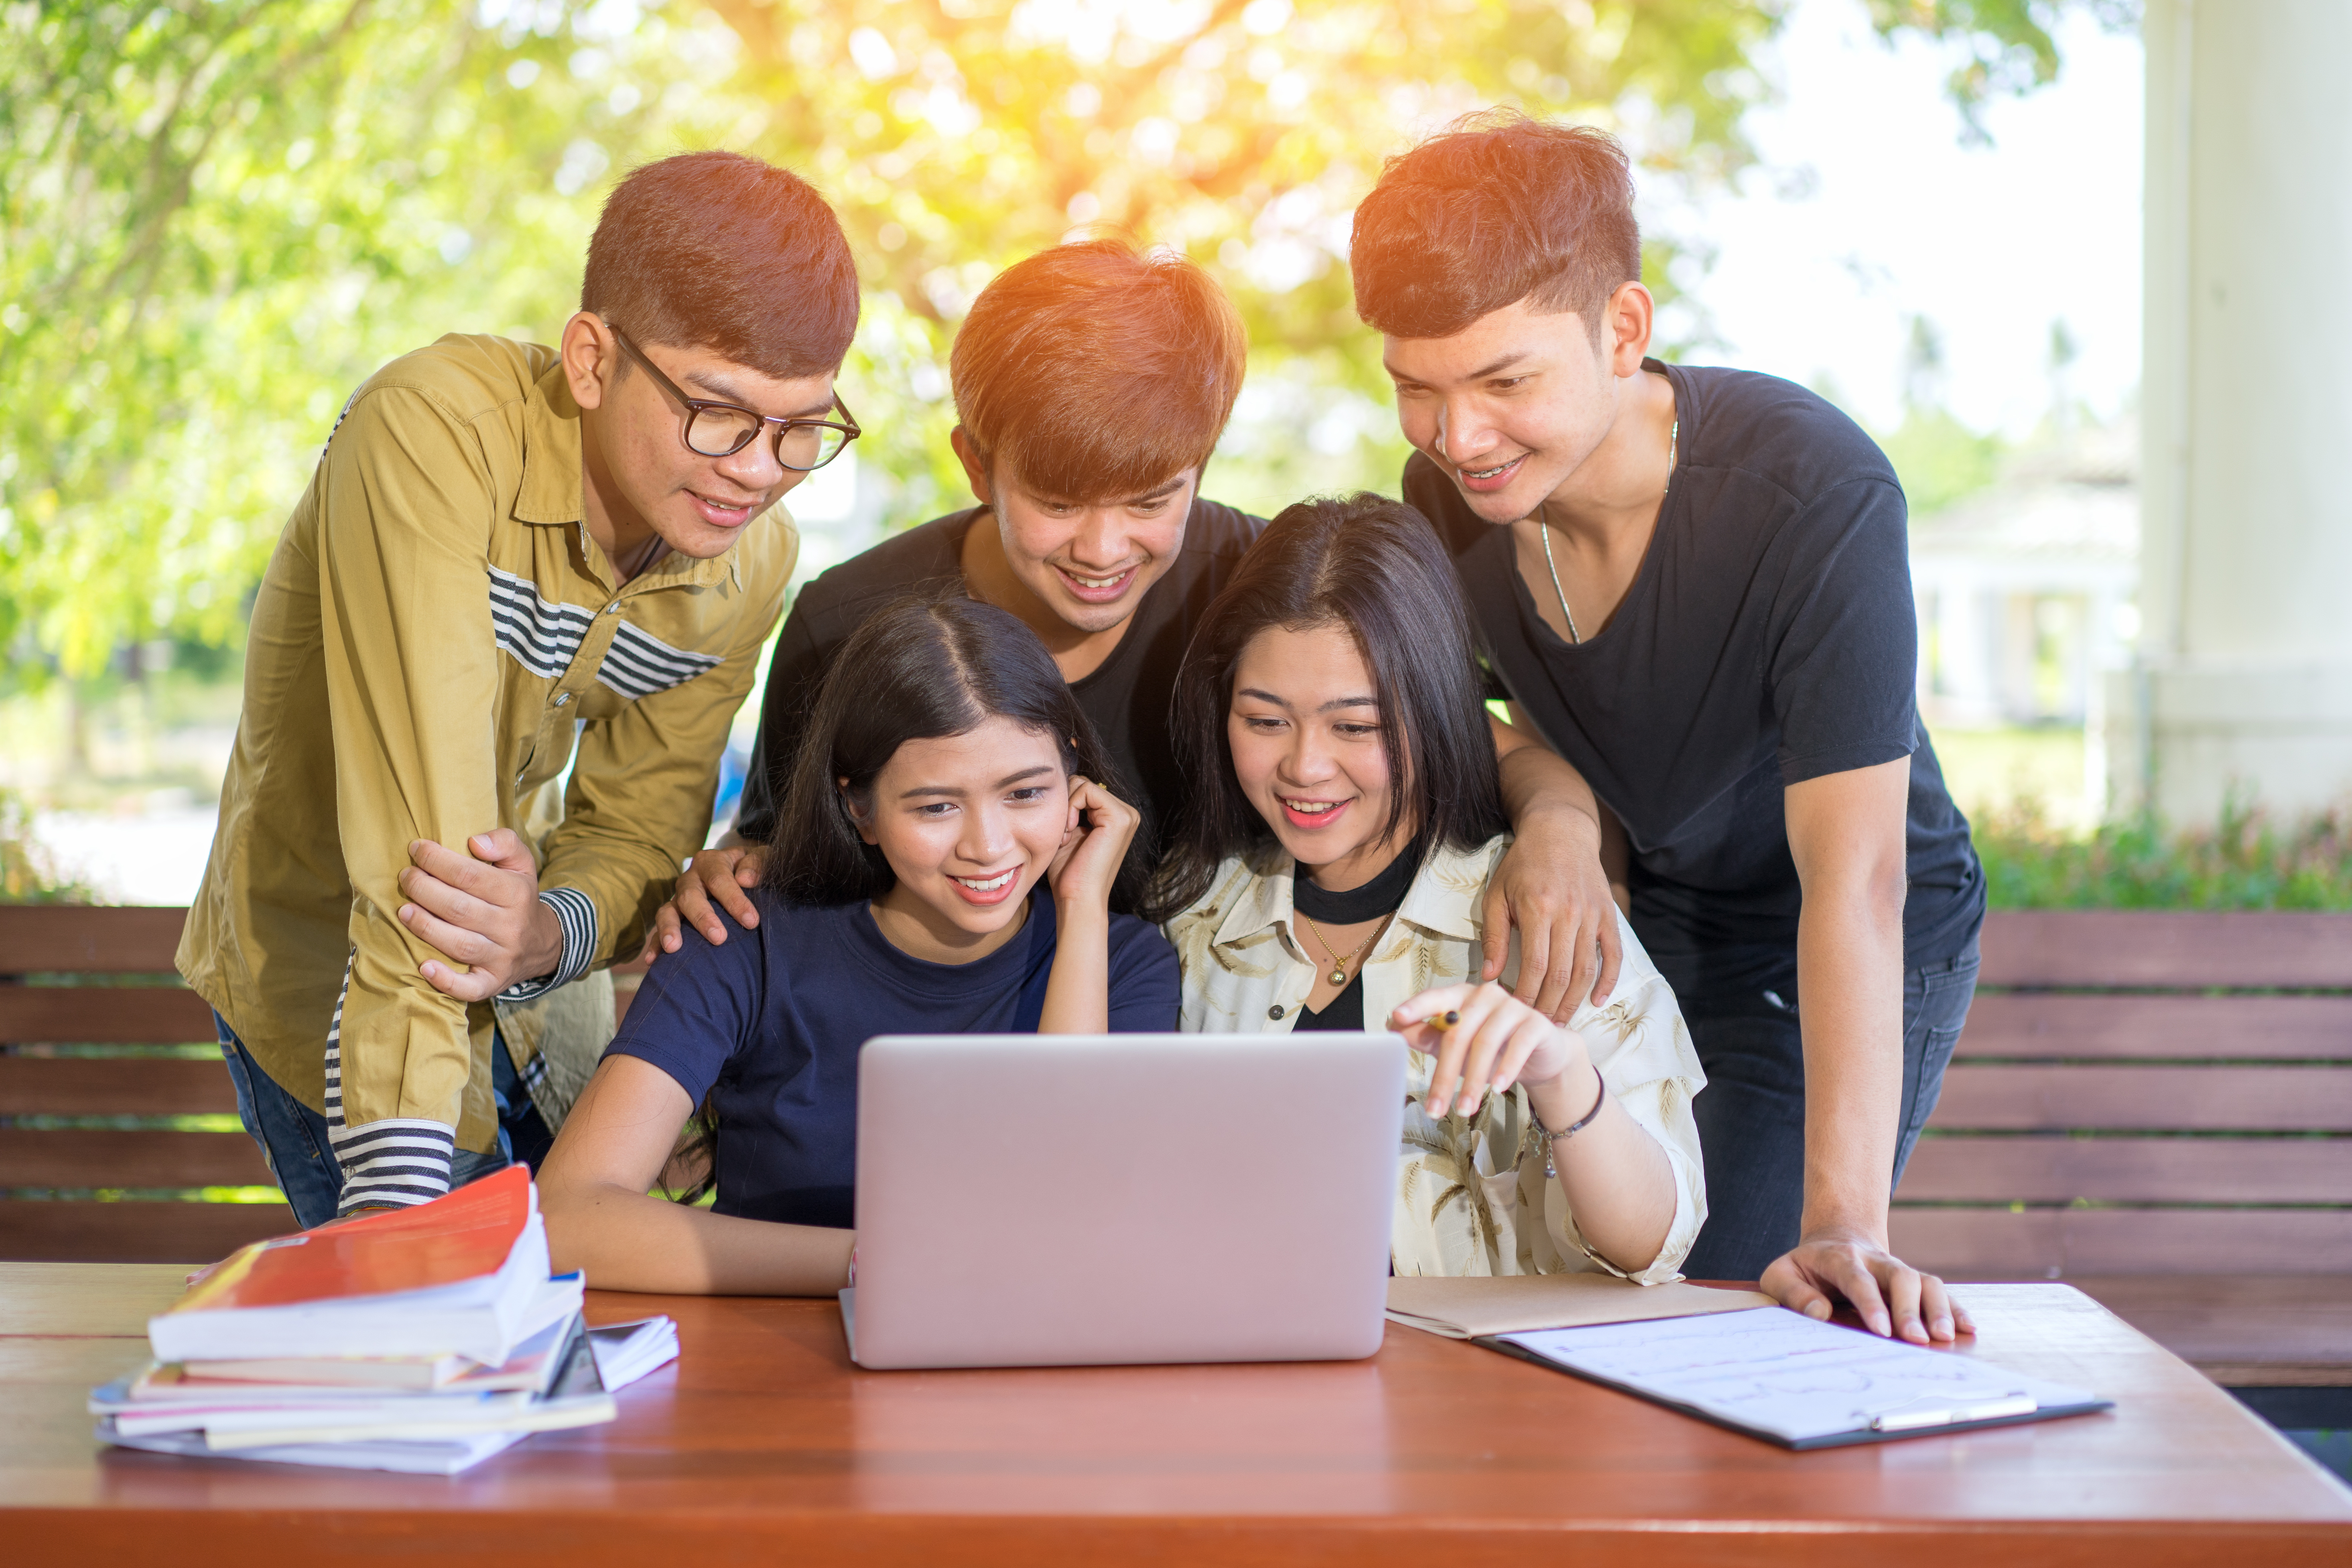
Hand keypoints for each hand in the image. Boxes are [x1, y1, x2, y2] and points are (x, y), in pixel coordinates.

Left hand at [398, 830, 563, 1000]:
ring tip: (403, 910)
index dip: (437, 860)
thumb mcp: (522, 864)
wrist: (542, 944)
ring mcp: (502, 957)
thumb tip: (475, 842)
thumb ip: (504, 842)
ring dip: (425, 927)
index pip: (470, 875)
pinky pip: (469, 988)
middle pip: (459, 908)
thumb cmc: (519, 898)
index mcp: (517, 893)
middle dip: (423, 889)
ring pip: (458, 944)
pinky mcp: (493, 982)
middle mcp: (510, 926)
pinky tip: (424, 966)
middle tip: (406, 877)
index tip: (416, 849)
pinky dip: (445, 981)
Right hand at [642, 844, 768, 959]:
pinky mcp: (673, 917)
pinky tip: (654, 962)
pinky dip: (655, 945)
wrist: (742, 871)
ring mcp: (678, 898)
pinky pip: (659, 930)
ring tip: (673, 948)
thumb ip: (758, 864)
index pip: (719, 879)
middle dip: (703, 918)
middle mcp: (691, 879)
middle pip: (690, 896)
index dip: (734, 900)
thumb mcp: (763, 858)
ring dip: (670, 929)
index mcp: (712, 862)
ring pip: (668, 911)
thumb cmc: (754, 869)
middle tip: (719, 939)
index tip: (751, 921)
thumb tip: (746, 879)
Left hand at [1047, 775, 1138, 915]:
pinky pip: (1086, 790)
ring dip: (1066, 809)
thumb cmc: (1070, 872)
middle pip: (1083, 783)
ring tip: (1068, 836)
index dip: (1065, 805)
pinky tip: (1071, 832)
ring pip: (1083, 784)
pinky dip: (1071, 808)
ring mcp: (1127, 815)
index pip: (1084, 789)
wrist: (1077, 898)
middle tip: (1065, 835)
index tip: (1064, 833)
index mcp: (1117, 817)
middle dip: (1065, 805)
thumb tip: (1064, 782)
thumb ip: (1073, 808)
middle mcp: (1127, 813)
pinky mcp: (1120, 817)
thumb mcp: (1070, 832)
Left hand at [1390, 981, 1589, 1118]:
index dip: (1415, 1007)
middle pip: (1457, 1033)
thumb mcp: (1455, 1045)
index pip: (1434, 998)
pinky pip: (1518, 1046)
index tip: (1396, 1018)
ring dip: (1473, 1081)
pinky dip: (1505, 1069)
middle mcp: (1485, 995)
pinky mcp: (1536, 1023)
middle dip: (1444, 1076)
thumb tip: (1394, 1028)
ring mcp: (1512, 1006)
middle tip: (1435, 1109)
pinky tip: (1497, 1088)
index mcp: (1460, 995)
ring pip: (1485, 1043)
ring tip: (1464, 1109)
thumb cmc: (1490, 1049)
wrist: (1539, 1055)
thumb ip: (1427, 1036)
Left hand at [1482, 812, 1623, 1021]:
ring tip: (1560, 1021)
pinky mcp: (1608, 915)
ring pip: (1586, 970)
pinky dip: (1607, 981)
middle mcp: (1568, 914)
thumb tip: (1490, 976)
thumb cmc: (1522, 865)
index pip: (1535, 967)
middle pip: (1562, 975)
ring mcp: (1592, 916)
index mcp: (1538, 910)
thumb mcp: (1497, 895)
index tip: (1516, 1014)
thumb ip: (1494, 936)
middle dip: (1549, 1007)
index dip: (1527, 996)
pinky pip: (1612, 955)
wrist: (1560, 832)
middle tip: (1538, 1027)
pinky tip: (1596, 1000)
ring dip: (1574, 1001)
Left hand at [1760, 1227, 1974, 1344]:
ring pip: (1925, 1281)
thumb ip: (1793, 1294)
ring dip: (1938, 1309)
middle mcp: (1875, 1261)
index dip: (1871, 1303)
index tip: (1882, 1330)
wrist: (1837, 1240)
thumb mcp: (1781, 1275)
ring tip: (1945, 1338)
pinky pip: (1939, 1291)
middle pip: (1900, 1277)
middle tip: (1917, 1340)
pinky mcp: (1914, 1282)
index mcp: (1839, 1258)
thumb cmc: (1805, 1268)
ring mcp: (1898, 1270)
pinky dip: (1955, 1308)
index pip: (1857, 1278)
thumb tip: (1819, 1313)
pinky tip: (1968, 1328)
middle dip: (1910, 1309)